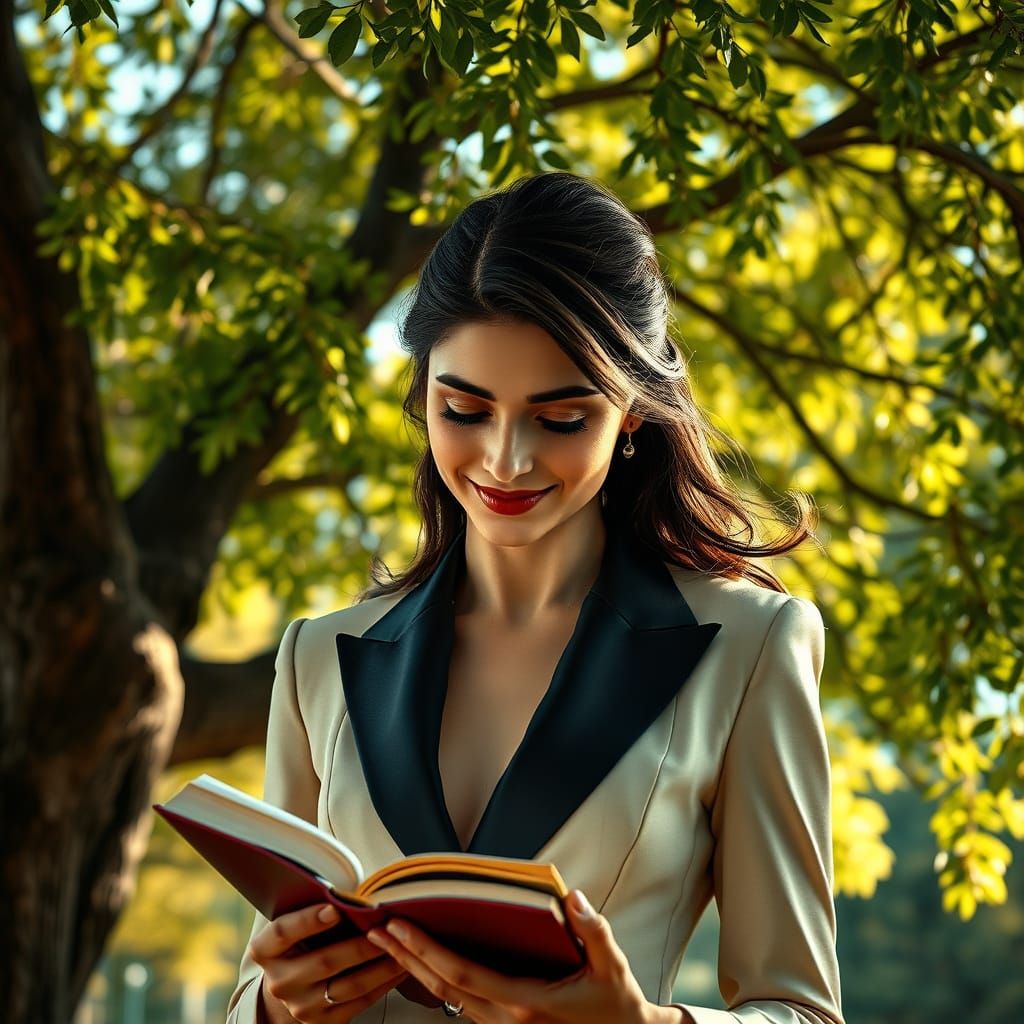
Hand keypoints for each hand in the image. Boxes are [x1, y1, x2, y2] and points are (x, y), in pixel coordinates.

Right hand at [248, 902, 409, 1022]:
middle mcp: (280, 982)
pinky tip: (400, 966)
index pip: (282, 933)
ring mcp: (301, 1006)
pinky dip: (385, 983)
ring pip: (349, 985)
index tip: (334, 907)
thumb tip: (355, 894)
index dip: (307, 920)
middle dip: (361, 945)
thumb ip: (313, 910)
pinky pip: (361, 1002)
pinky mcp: (323, 1022)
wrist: (292, 986)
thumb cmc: (301, 942)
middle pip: (324, 961)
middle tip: (387, 928)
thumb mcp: (295, 925)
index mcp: (265, 950)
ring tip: (403, 946)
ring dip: (381, 965)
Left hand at [365, 888, 670, 1023]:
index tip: (399, 924)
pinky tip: (425, 963)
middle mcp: (507, 1020)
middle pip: (443, 987)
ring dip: (415, 969)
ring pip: (448, 999)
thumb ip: (593, 931)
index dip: (426, 950)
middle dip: (406, 957)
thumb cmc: (618, 1007)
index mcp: (526, 1003)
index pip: (463, 974)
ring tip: (389, 941)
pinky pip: (461, 1005)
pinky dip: (437, 981)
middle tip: (376, 928)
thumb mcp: (614, 968)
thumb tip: (572, 898)